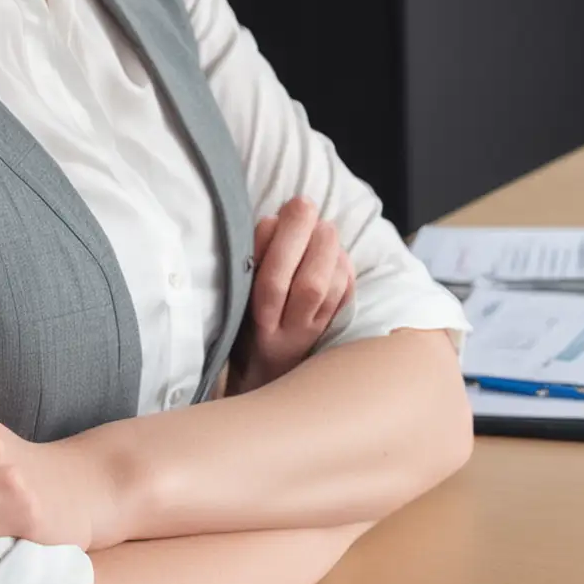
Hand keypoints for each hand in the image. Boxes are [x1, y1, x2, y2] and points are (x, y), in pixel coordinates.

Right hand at [230, 196, 355, 393]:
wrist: (268, 378)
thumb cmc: (245, 328)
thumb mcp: (237, 301)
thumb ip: (252, 262)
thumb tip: (275, 220)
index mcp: (257, 324)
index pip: (270, 283)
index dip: (279, 242)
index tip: (281, 208)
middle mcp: (289, 334)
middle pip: (309, 285)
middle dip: (308, 237)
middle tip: (304, 206)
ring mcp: (315, 334)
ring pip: (332, 291)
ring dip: (330, 249)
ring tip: (320, 227)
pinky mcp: (334, 331)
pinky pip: (347, 297)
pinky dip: (344, 267)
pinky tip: (334, 253)